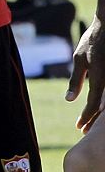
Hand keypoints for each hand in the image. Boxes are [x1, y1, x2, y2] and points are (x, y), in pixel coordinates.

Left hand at [68, 17, 104, 131]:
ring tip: (93, 123)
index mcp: (101, 78)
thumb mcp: (79, 59)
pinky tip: (100, 107)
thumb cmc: (93, 40)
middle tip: (85, 130)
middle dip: (95, 120)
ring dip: (102, 113)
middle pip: (104, 106)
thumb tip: (69, 100)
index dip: (86, 117)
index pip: (92, 104)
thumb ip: (76, 80)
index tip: (79, 127)